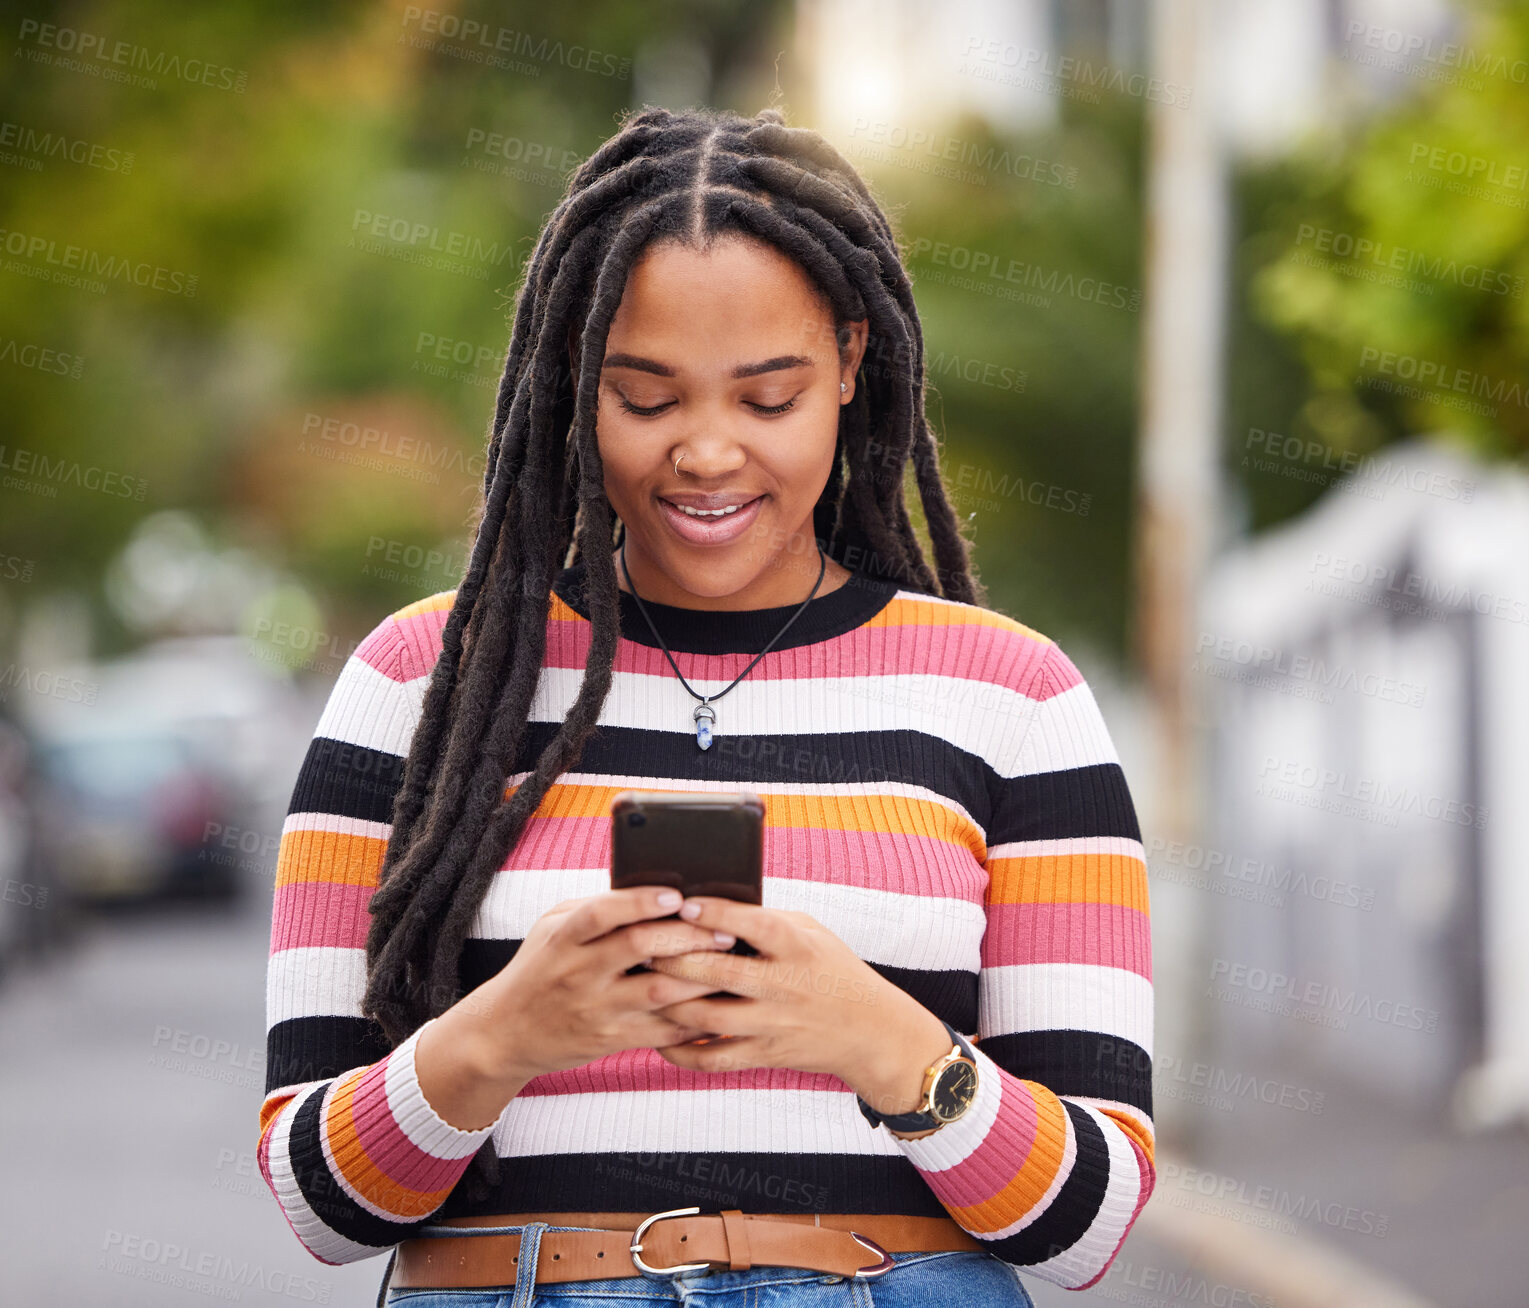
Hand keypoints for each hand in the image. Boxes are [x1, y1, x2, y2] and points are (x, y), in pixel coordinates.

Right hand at [459, 885, 739, 1082]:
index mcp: (564, 938)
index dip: (640, 902)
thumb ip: (595, 910)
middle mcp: (579, 973)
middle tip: (725, 930)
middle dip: (688, 936)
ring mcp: (596, 1009)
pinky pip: (661, 1031)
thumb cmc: (540, 968)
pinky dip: (693, 1018)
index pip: (601, 913)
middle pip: (639, 947)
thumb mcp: (552, 929)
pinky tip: (716, 1004)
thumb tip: (652, 890)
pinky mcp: (610, 1040)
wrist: (505, 1033)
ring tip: (731, 963)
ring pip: (659, 991)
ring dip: (701, 976)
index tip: (676, 895)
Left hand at [643, 896, 923, 1084]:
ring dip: (668, 1002)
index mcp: (797, 948)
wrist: (868, 1031)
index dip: (717, 914)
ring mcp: (773, 1025)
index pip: (753, 925)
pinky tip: (658, 1036)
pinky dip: (679, 1051)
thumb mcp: (811, 932)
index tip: (685, 905)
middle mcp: (784, 987)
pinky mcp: (764, 1056)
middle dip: (675, 959)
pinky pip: (712, 1060)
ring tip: (642, 985)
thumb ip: (766, 919)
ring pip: (706, 1017)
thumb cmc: (831, 968)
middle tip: (643, 946)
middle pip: (718, 974)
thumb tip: (710, 906)